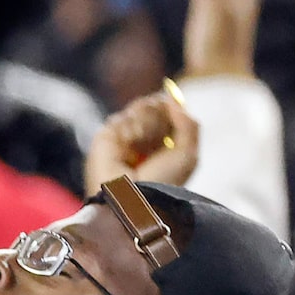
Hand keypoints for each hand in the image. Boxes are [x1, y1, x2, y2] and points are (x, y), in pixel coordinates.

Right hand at [84, 89, 199, 192]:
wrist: (132, 197)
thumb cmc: (162, 181)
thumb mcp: (187, 154)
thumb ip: (187, 122)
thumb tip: (171, 97)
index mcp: (165, 143)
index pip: (171, 111)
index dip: (174, 109)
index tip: (177, 116)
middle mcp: (145, 137)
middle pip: (156, 103)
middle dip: (161, 118)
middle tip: (159, 140)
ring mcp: (125, 135)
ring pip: (141, 106)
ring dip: (148, 125)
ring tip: (141, 149)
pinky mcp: (107, 135)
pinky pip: (125, 116)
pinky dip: (131, 131)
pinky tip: (127, 149)